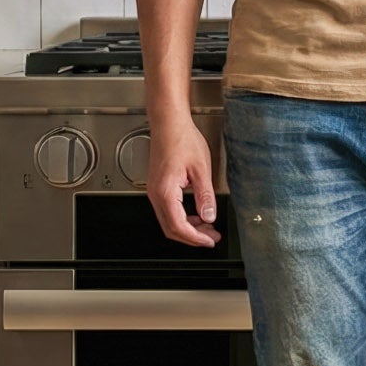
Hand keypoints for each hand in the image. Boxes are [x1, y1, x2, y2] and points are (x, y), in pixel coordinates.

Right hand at [147, 119, 220, 248]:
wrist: (169, 124)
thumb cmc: (182, 140)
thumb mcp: (201, 169)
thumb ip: (205, 196)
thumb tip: (209, 216)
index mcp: (165, 192)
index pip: (178, 226)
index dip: (195, 238)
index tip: (209, 241)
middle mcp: (156, 194)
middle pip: (171, 228)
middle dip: (192, 236)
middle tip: (211, 237)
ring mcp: (155, 191)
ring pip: (168, 220)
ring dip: (188, 227)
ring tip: (207, 228)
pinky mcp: (158, 187)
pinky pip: (168, 210)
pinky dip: (182, 217)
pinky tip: (197, 214)